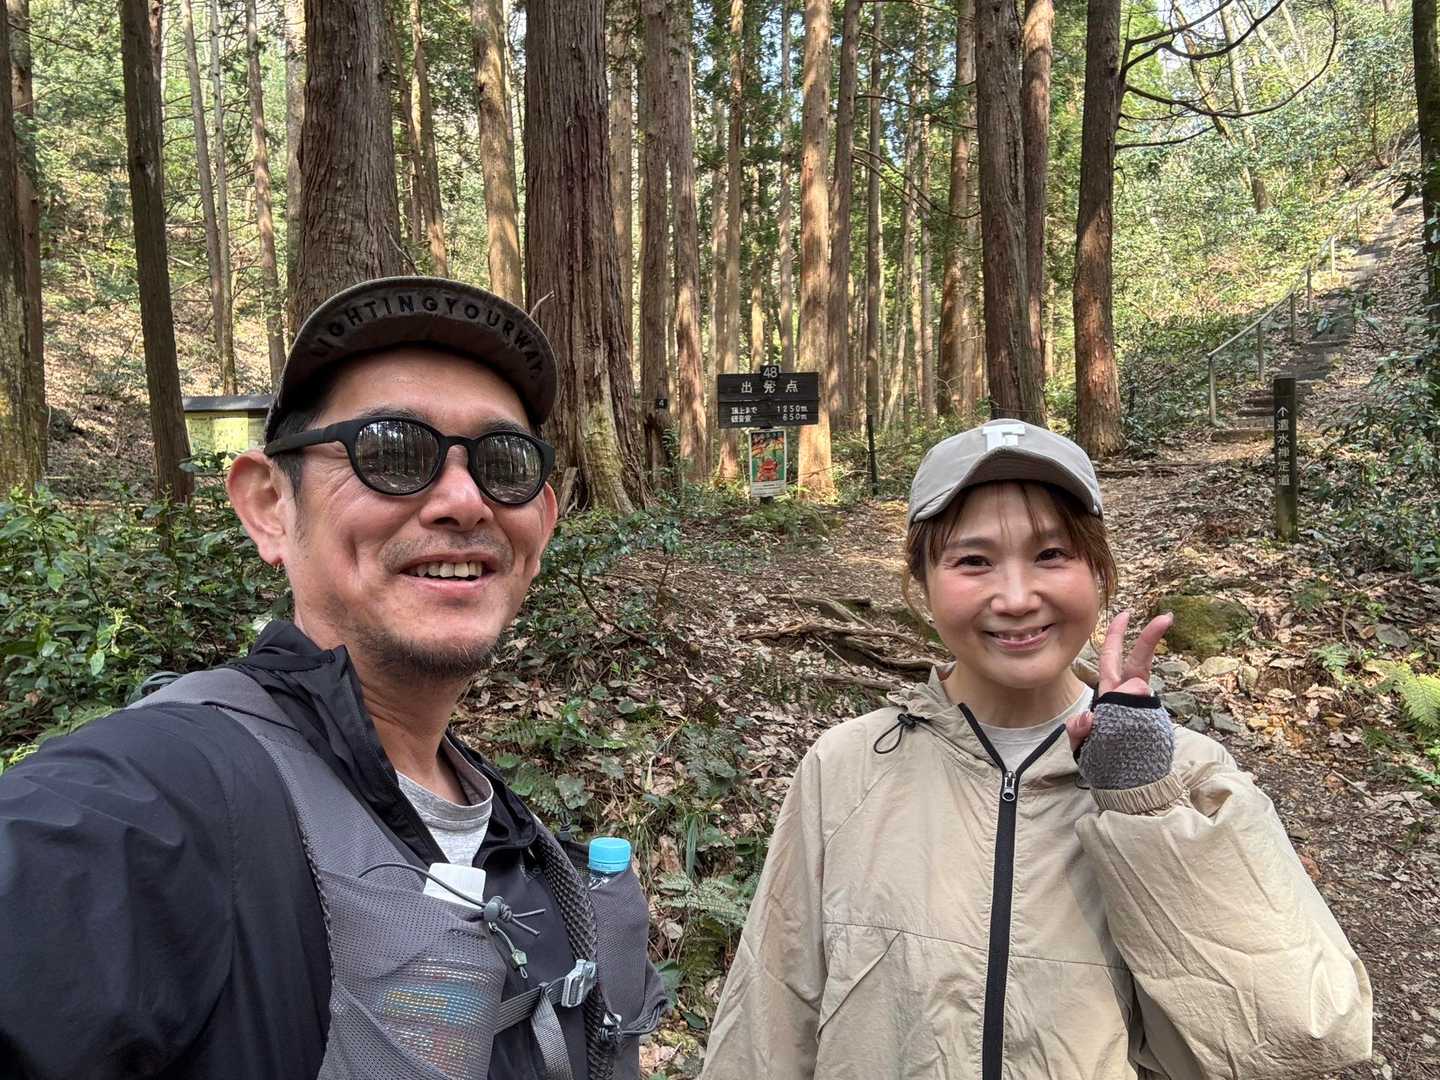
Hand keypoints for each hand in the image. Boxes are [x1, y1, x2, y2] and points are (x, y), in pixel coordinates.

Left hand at [1066, 609, 1172, 753]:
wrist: (1129, 786)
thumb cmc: (1105, 762)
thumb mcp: (1082, 745)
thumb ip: (1078, 731)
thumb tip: (1088, 716)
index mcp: (1111, 695)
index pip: (1113, 660)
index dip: (1118, 636)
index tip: (1126, 612)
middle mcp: (1128, 699)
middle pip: (1137, 663)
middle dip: (1148, 639)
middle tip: (1165, 617)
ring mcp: (1143, 710)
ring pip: (1140, 691)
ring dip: (1127, 702)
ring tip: (1119, 729)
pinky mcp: (1154, 725)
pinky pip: (1144, 717)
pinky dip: (1132, 725)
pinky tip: (1127, 740)